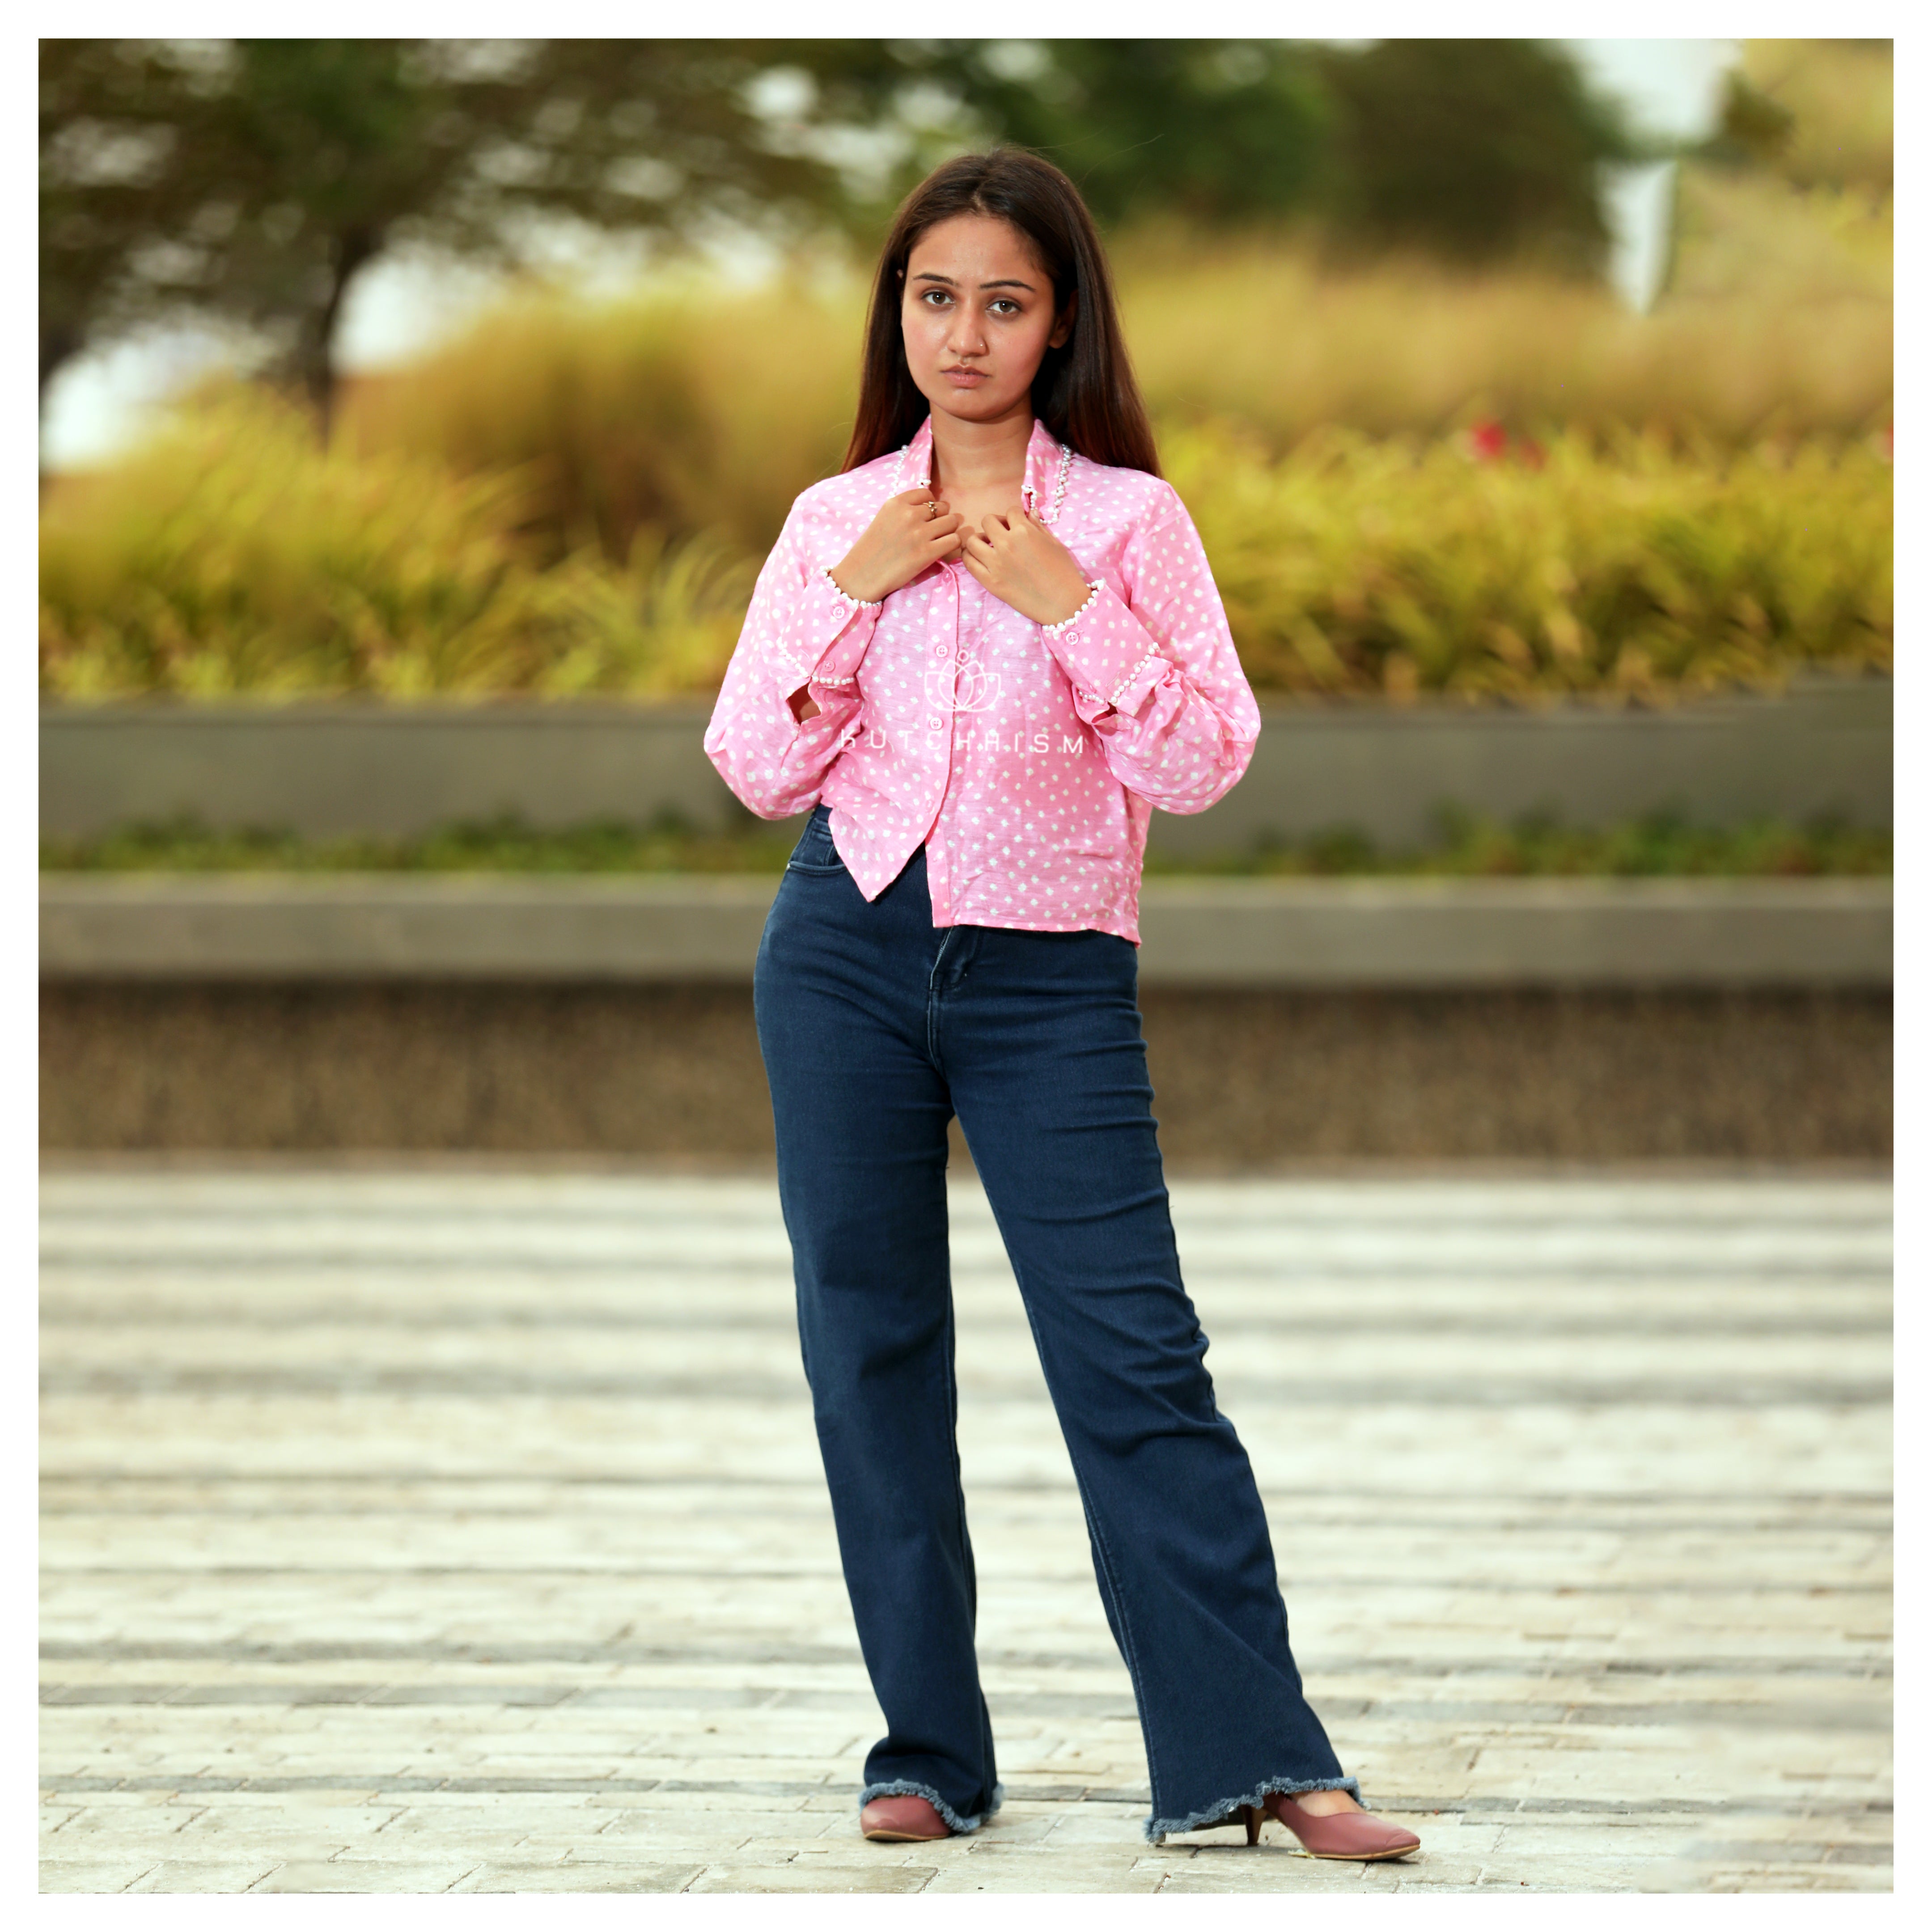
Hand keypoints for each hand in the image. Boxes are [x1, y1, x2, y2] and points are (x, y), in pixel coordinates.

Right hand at [829, 488, 964, 603]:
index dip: (930, 506)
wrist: (861, 575)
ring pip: (952, 522)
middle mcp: (909, 514)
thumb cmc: (872, 549)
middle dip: (941, 518)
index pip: (927, 494)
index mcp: (897, 503)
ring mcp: (919, 533)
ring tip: (940, 541)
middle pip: (943, 507)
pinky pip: (954, 540)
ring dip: (949, 531)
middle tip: (933, 532)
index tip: (925, 518)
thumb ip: (904, 510)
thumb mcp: (884, 518)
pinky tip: (942, 550)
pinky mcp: (927, 553)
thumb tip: (930, 507)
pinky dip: (952, 544)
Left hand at [959, 506, 1090, 625]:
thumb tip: (1029, 513)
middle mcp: (1006, 544)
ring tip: (988, 546)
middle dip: (996, 524)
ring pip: (972, 540)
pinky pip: (968, 562)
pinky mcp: (990, 581)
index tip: (1017, 525)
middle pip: (988, 521)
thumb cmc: (1064, 572)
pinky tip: (978, 557)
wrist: (1063, 603)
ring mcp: (995, 563)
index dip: (1015, 517)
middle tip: (1002, 534)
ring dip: (979, 539)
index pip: (1011, 512)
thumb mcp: (1054, 544)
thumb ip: (1038, 527)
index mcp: (1024, 531)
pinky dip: (970, 556)